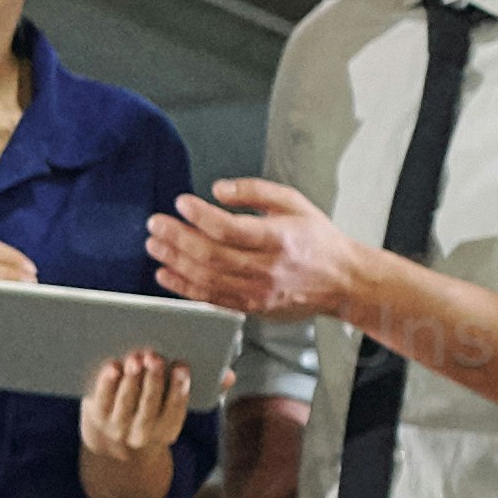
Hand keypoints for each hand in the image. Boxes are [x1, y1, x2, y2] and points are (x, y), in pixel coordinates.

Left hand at [77, 346, 193, 497]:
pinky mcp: (96, 418)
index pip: (175, 411)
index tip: (182, 366)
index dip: (178, 389)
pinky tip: (113, 366)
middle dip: (153, 380)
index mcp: (166, 432)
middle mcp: (141, 435)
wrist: (111, 443)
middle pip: (148, 406)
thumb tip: (228, 375)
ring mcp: (116, 429)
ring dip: (131, 379)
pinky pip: (102, 401)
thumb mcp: (174, 410)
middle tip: (155, 356)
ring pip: (125, 403)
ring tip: (136, 357)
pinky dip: (107, 383)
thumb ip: (204, 390)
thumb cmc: (151, 414)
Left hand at [149, 178, 365, 322]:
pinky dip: (184, 287)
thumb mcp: (294, 202)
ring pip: (207, 279)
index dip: (200, 215)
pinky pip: (210, 299)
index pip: (231, 229)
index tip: (181, 202)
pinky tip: (166, 274)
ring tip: (154, 245)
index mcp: (280, 238)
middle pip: (212, 255)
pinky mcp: (251, 308)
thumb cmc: (318, 239)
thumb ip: (255, 191)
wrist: (342, 281)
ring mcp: (258, 292)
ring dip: (175, 262)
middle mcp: (268, 268)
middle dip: (177, 238)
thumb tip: (218, 189)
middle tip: (156, 224)